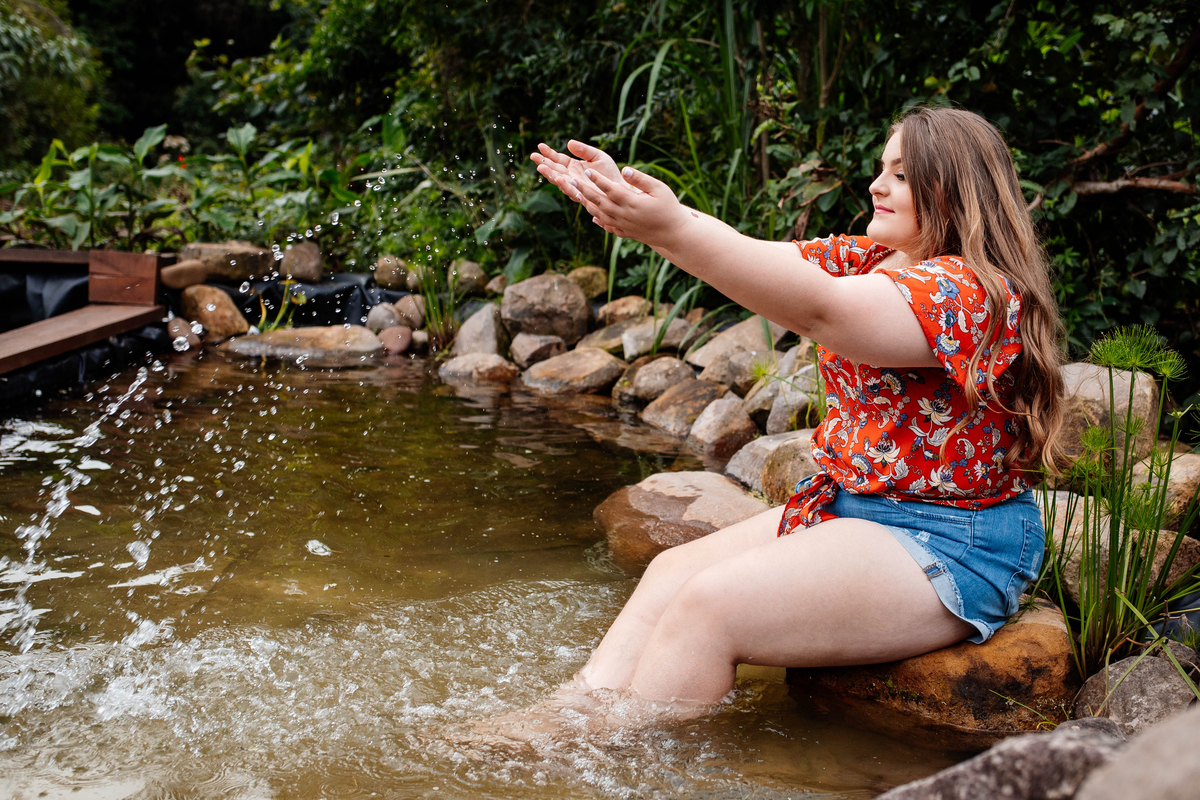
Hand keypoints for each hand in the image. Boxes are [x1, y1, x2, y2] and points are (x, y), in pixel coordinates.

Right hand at [530, 140, 628, 204]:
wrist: (621, 188)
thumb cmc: (610, 173)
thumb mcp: (597, 156)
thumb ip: (584, 150)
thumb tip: (568, 143)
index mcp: (573, 167)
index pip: (558, 159)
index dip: (549, 153)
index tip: (540, 146)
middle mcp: (572, 177)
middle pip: (554, 170)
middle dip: (543, 163)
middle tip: (533, 156)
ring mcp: (576, 187)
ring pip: (560, 181)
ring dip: (550, 175)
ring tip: (541, 167)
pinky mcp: (582, 195)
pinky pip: (572, 190)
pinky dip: (565, 185)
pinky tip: (559, 179)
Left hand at [571, 165, 689, 248]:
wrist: (675, 234)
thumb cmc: (670, 208)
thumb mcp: (660, 189)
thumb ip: (641, 179)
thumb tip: (624, 169)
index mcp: (632, 202)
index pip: (611, 189)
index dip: (598, 179)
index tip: (587, 170)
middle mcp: (624, 215)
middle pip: (600, 201)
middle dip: (584, 190)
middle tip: (571, 180)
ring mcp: (623, 225)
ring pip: (601, 214)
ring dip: (588, 204)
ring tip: (577, 194)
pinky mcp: (626, 233)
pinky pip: (608, 226)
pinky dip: (599, 219)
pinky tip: (593, 215)